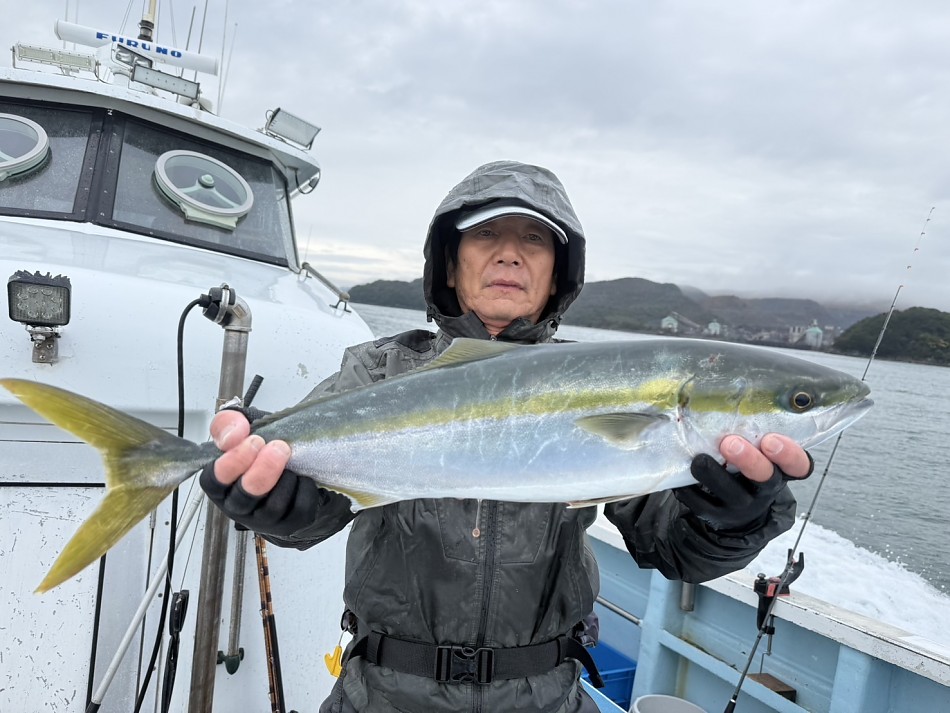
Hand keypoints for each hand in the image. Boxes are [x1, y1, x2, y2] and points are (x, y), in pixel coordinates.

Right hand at [199, 410, 319, 535]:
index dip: (232, 462)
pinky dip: (305, 488)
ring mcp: (263, 520)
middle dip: (263, 470)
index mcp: (221, 484)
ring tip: (291, 460)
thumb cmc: (262, 452)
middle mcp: (238, 506)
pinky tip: (302, 475)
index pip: (214, 481)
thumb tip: (235, 433)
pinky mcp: (289, 524)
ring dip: (286, 478)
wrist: (295, 467)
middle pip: (244, 497)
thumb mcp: (244, 429)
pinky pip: (300, 508)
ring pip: (273, 506)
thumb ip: (229, 424)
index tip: (254, 441)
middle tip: (279, 447)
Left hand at [674, 434, 812, 532]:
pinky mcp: (717, 516)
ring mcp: (741, 505)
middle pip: (765, 477)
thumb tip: (732, 395)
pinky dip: (690, 489)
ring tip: (699, 459)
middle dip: (749, 460)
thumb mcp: (757, 452)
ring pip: (731, 492)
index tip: (771, 440)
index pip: (798, 465)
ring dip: (714, 473)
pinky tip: (682, 472)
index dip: (789, 454)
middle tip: (730, 443)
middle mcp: (765, 489)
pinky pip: (702, 504)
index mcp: (781, 470)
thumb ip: (752, 433)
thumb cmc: (746, 466)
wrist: (736, 512)